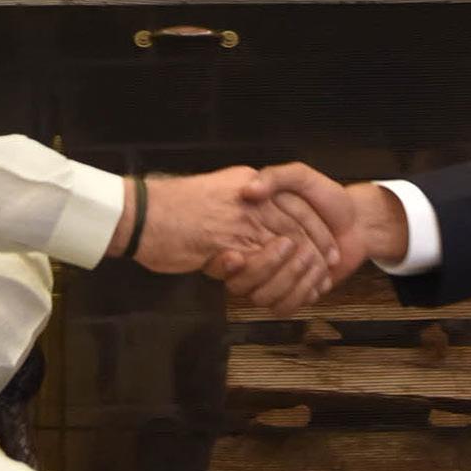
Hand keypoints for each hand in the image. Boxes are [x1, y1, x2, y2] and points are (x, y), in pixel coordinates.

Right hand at [120, 166, 341, 308]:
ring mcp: (238, 220)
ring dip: (300, 265)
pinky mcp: (226, 244)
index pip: (294, 202)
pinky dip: (279, 278)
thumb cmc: (170, 209)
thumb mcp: (215, 194)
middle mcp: (248, 199)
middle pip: (297, 221)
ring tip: (314, 278)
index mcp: (248, 182)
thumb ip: (238, 205)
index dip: (315, 225)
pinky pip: (262, 263)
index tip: (327, 243)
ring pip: (285, 243)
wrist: (139, 214)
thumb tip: (255, 213)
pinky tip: (288, 288)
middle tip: (331, 263)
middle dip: (317, 245)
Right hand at [213, 166, 373, 310]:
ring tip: (316, 260)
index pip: (233, 253)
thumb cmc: (327, 197)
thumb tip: (249, 189)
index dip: (242, 255)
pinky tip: (320, 276)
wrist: (357, 221)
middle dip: (273, 266)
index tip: (248, 253)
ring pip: (263, 297)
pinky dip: (303, 293)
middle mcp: (257, 255)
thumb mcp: (301, 176)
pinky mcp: (290, 292)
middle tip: (298, 248)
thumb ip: (276, 177)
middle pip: (243, 282)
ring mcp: (273, 277)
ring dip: (293, 280)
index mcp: (251, 228)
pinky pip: (283, 306)